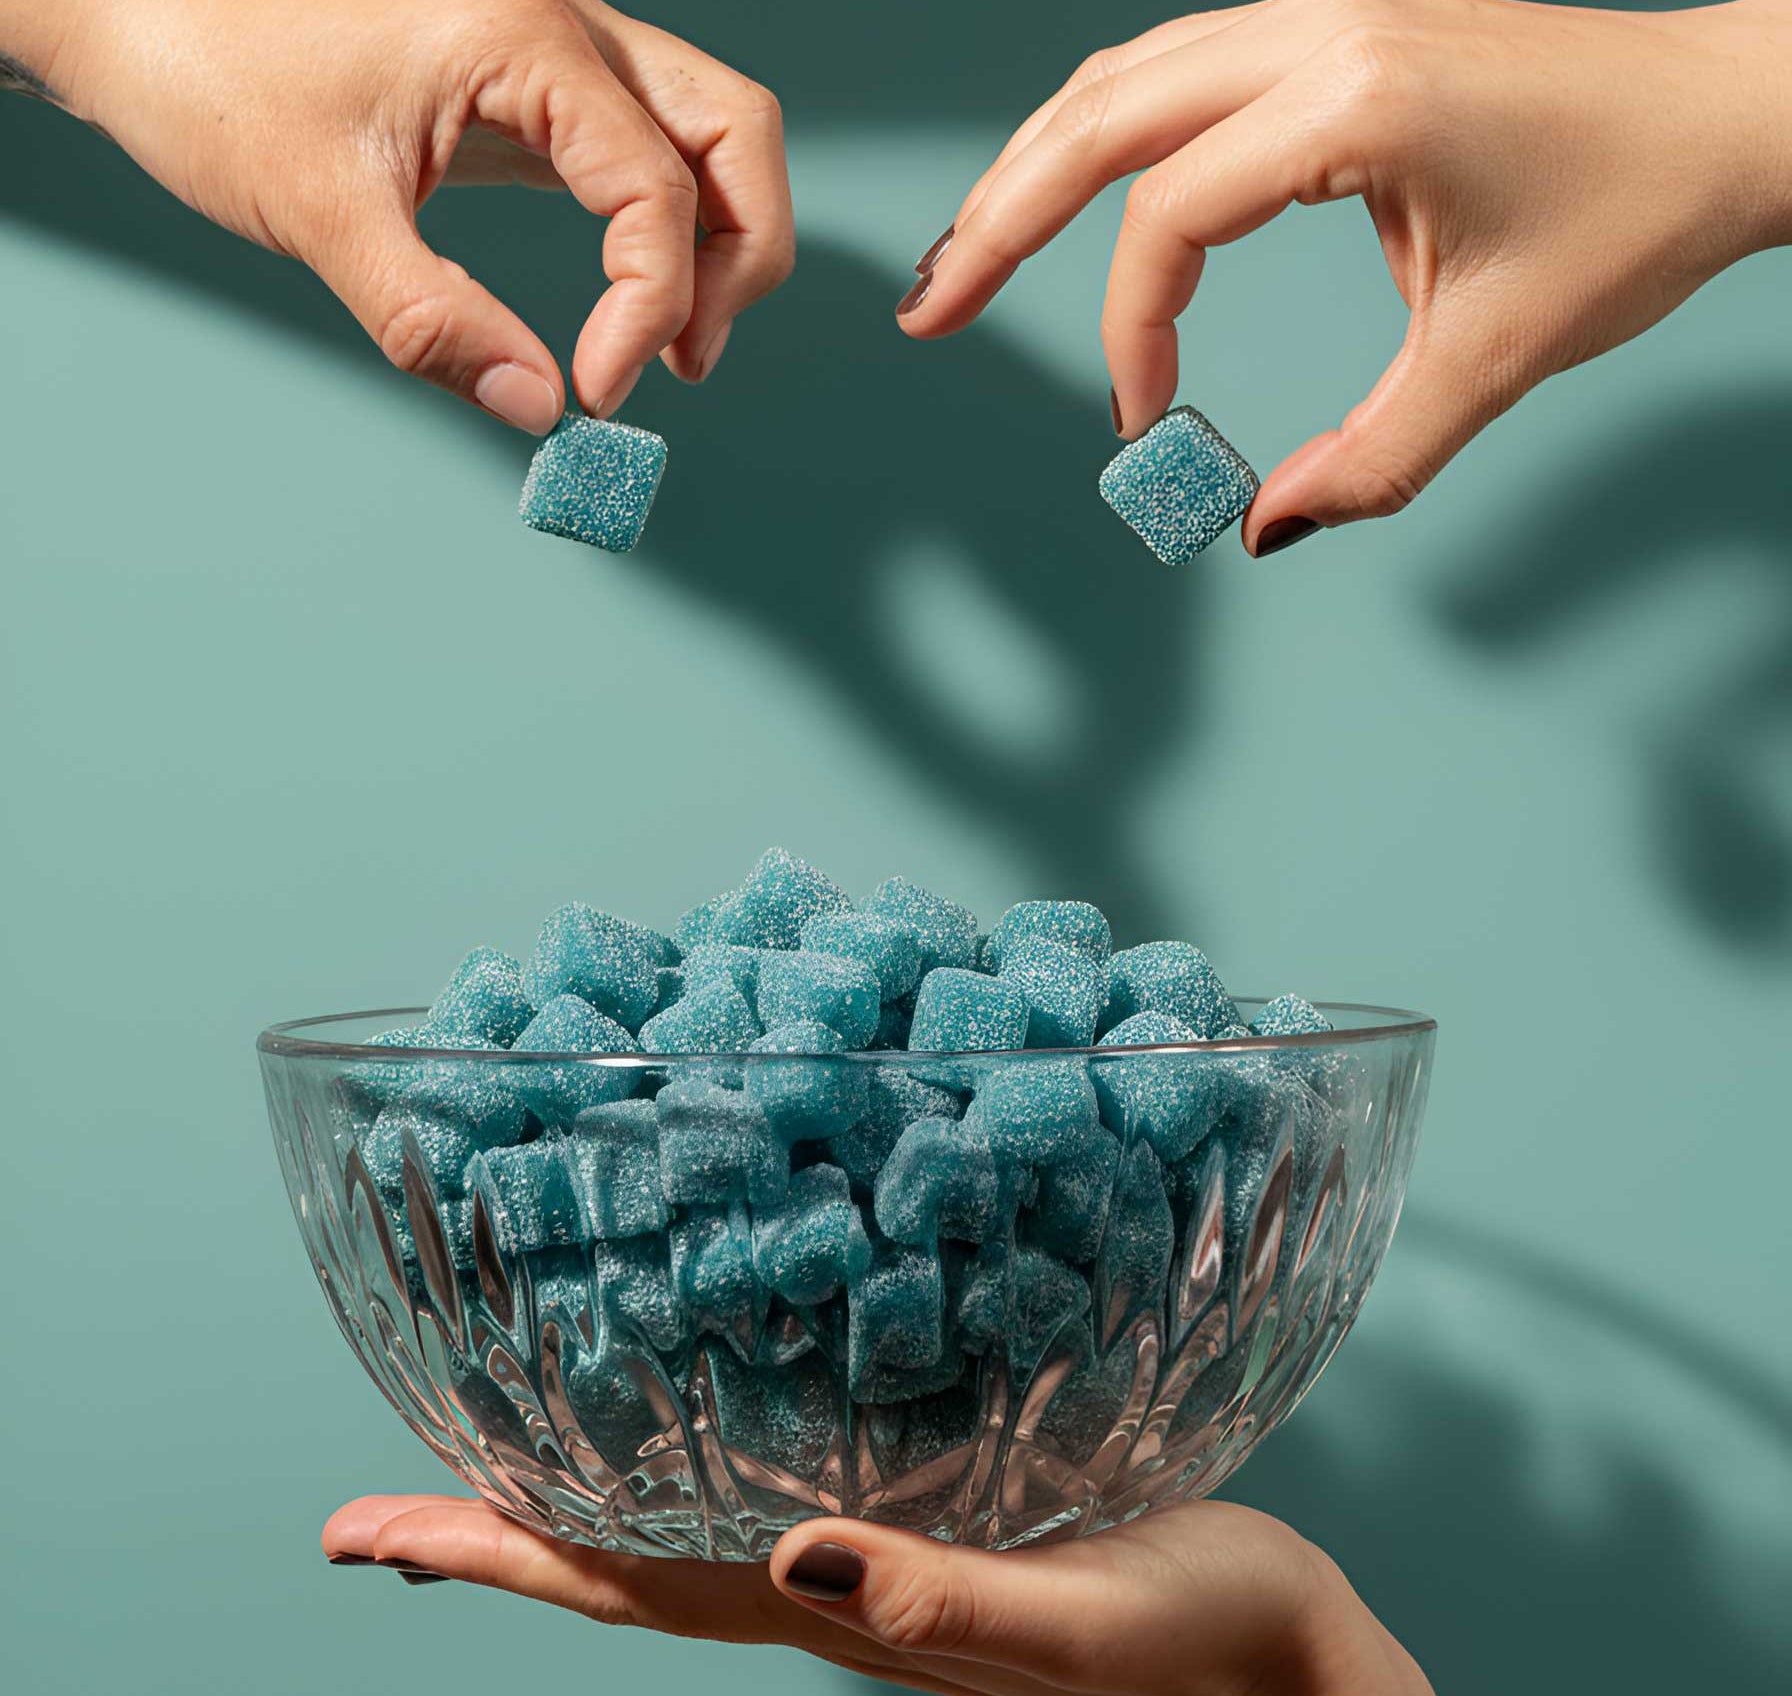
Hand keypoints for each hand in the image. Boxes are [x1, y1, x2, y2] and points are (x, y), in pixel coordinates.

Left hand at [2, 0, 793, 429]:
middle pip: (736, 133)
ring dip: (722, 244)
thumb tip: (538, 411)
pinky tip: (631, 304)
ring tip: (674, 347)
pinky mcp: (539, 89)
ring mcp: (560, 51)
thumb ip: (434, 323)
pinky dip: (668, 232)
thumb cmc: (216, 83)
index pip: (655, 188)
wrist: (145, 17)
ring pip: (713, 138)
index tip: (599, 394)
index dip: (648, 307)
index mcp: (524, 37)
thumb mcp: (319, 217)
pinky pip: (653, 153)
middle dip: (740, 259)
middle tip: (687, 362)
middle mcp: (565, 27)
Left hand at [321, 1493, 1431, 1695]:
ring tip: (491, 1462)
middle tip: (371, 1507)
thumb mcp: (1081, 1628)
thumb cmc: (1202, 1640)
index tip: (370, 1534)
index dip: (497, 1558)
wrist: (1288, 1659)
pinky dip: (694, 1458)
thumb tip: (799, 1559)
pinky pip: (775, 1485)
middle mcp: (836, 1593)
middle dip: (494, 1536)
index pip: (627, 1589)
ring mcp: (882, 1562)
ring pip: (685, 1526)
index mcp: (849, 1621)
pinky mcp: (939, 1519)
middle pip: (623, 1567)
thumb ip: (947, 1609)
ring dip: (577, 1499)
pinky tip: (692, 1419)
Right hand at [897, 0, 1791, 552]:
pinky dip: (1102, 136)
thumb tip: (1262, 532)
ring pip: (1122, 78)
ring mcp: (1320, 14)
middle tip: (928, 310)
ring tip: (966, 253)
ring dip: (1033, 167)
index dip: (1133, 330)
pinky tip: (1063, 192)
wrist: (1731, 111)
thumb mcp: (1497, 356)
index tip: (1146, 421)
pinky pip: (1174, 69)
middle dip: (998, 218)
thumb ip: (1371, 456)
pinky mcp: (1329, 27)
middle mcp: (1319, 31)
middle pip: (1100, 117)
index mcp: (1356, 100)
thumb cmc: (1632, 211)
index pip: (1170, 217)